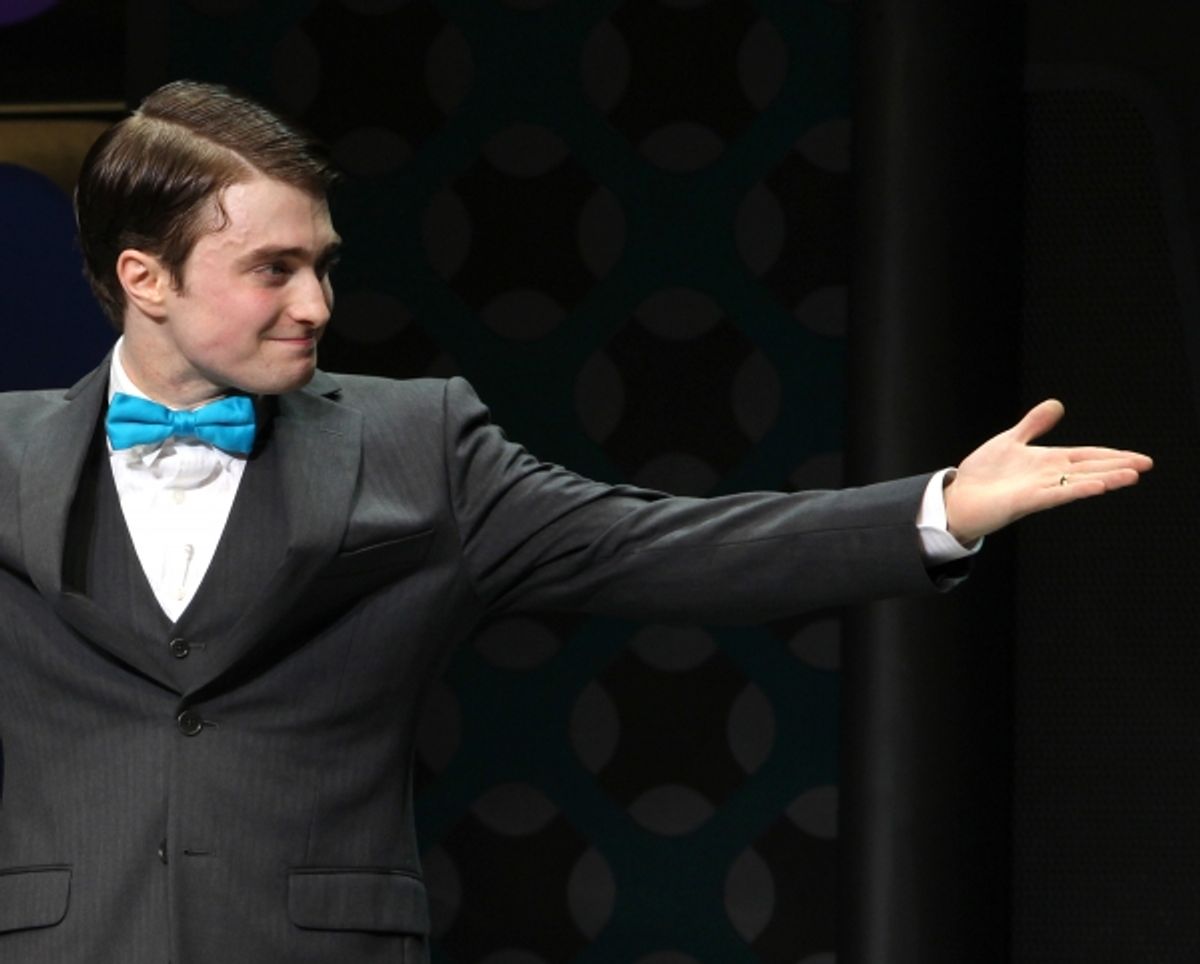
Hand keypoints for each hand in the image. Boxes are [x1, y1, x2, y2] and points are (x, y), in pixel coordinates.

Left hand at [943, 399, 1152, 544]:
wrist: (959, 497)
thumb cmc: (983, 474)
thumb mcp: (1011, 440)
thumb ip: (1034, 424)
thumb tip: (1057, 404)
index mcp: (1048, 461)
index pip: (1087, 456)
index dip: (1112, 455)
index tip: (1139, 458)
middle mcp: (1048, 476)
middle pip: (1089, 468)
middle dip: (1118, 466)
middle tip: (1147, 464)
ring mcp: (1039, 489)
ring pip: (1078, 482)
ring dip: (1105, 479)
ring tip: (1132, 475)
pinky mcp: (1026, 500)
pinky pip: (1056, 494)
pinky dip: (1076, 489)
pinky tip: (1097, 486)